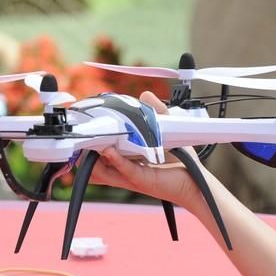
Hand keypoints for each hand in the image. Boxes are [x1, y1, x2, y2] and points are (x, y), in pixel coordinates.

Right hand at [89, 91, 202, 209]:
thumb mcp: (165, 131)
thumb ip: (156, 112)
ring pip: (103, 170)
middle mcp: (125, 168)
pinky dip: (115, 160)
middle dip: (84, 152)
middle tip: (80, 136)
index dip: (90, 143)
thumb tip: (145, 95)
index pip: (101, 152)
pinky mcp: (140, 180)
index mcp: (127, 158)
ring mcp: (130, 176)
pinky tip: (109, 151)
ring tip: (88, 143)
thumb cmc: (180, 161)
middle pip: (95, 163)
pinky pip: (124, 170)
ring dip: (94, 157)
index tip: (84, 128)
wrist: (195, 181)